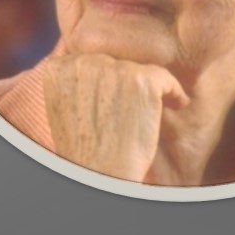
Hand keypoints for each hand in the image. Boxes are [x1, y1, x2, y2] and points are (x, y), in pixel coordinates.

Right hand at [42, 49, 188, 181]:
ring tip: (150, 114)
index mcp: (58, 68)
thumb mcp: (63, 108)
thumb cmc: (83, 149)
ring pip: (139, 69)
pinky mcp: (141, 79)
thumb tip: (97, 68)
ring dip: (149, 89)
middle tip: (132, 112)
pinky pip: (165, 78)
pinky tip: (175, 105)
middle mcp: (83, 62)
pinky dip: (175, 92)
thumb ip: (74, 83)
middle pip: (115, 63)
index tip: (114, 103)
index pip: (90, 61)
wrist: (99, 173)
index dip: (105, 82)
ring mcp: (113, 69)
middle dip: (126, 83)